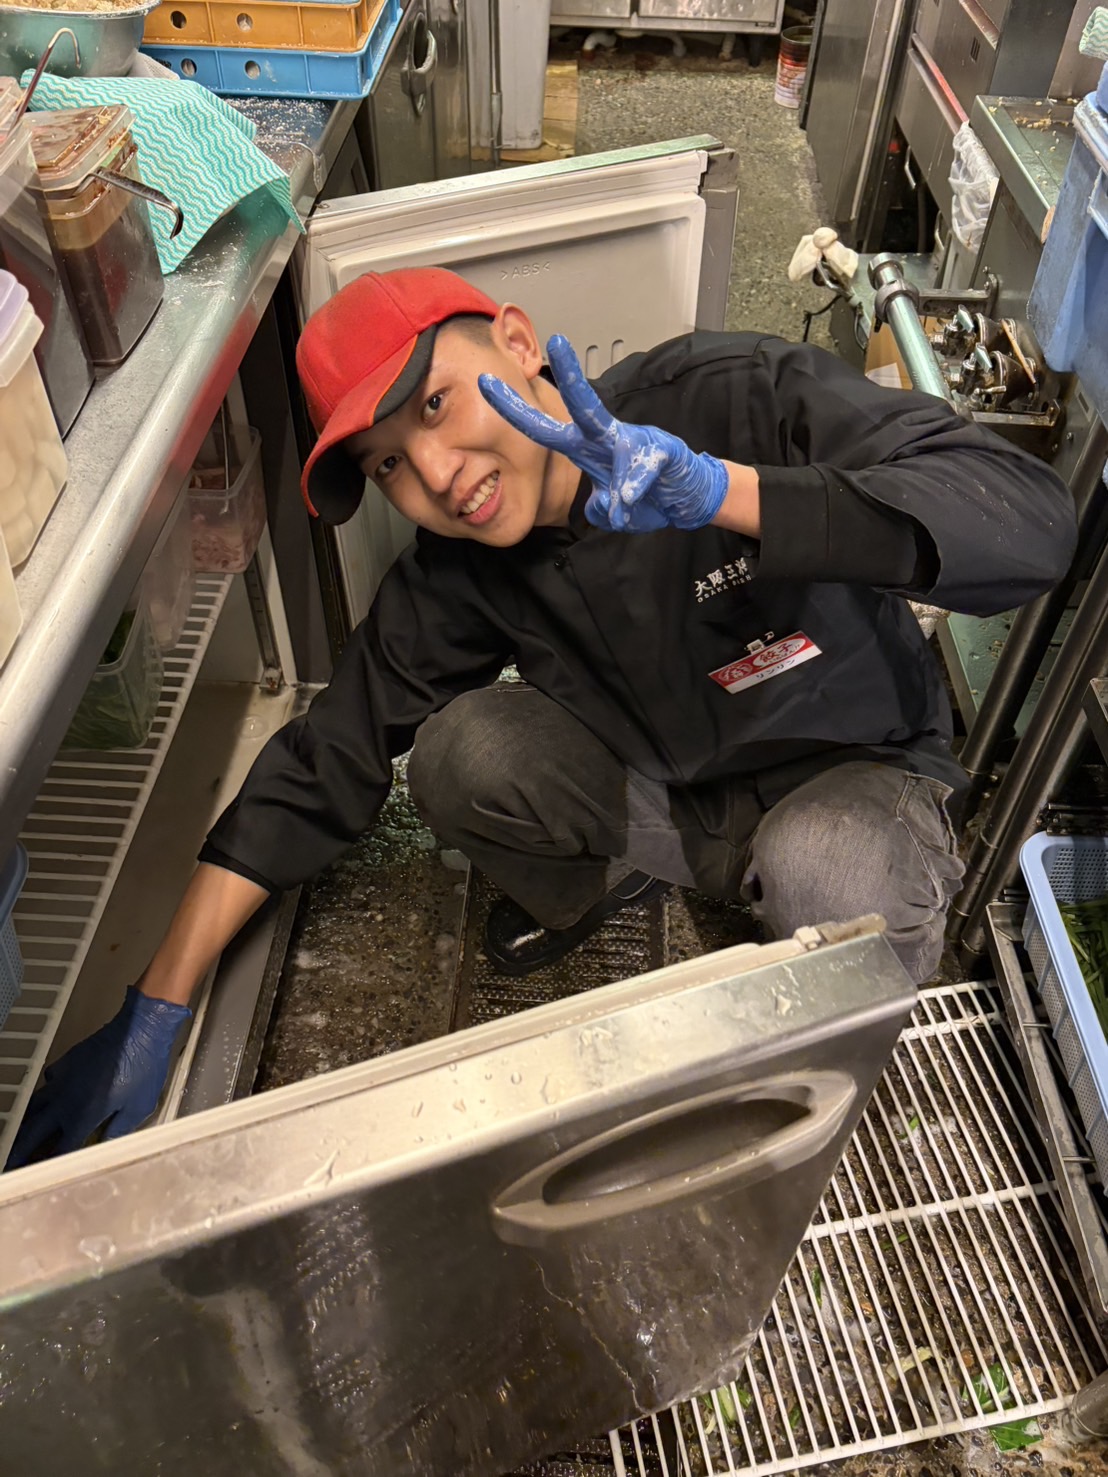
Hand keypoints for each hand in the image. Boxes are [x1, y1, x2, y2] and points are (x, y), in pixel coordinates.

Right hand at [6, 986, 191, 1167]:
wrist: (140, 1028)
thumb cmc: (145, 1066)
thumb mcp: (139, 1107)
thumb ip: (119, 1130)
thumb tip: (106, 1145)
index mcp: (83, 1116)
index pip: (60, 1150)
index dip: (49, 1165)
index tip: (39, 1175)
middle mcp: (66, 1100)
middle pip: (33, 1132)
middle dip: (20, 1152)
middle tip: (13, 1164)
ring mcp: (63, 1080)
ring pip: (34, 1108)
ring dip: (26, 1125)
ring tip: (21, 1138)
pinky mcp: (66, 1063)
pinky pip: (47, 1084)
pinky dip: (46, 1095)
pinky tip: (52, 1098)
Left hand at [479, 335, 729, 532]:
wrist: (689, 498)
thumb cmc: (648, 496)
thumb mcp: (613, 510)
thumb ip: (599, 508)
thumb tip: (599, 509)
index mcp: (587, 449)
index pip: (543, 427)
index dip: (515, 408)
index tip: (486, 383)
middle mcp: (607, 438)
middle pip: (582, 405)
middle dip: (570, 374)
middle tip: (556, 340)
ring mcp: (635, 442)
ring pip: (617, 434)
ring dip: (616, 468)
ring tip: (625, 497)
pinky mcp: (663, 453)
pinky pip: (645, 468)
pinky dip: (637, 486)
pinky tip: (634, 497)